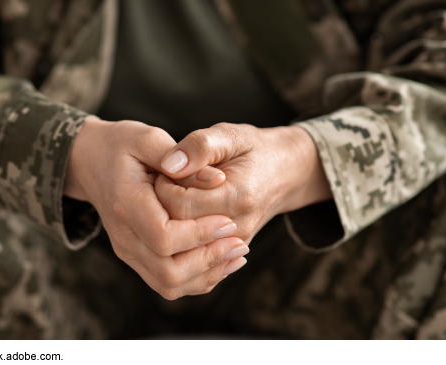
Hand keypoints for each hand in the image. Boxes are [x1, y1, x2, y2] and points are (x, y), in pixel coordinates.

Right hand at [63, 117, 249, 299]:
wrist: (89, 162)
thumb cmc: (122, 145)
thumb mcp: (149, 138)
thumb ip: (184, 158)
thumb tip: (219, 179)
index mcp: (125, 203)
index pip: (163, 236)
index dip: (199, 234)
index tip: (227, 220)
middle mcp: (123, 235)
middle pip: (167, 270)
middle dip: (208, 260)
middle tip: (240, 242)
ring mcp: (128, 251)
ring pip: (168, 284)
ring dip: (207, 274)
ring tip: (237, 253)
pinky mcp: (136, 257)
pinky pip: (167, 283)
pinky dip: (197, 278)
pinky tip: (222, 260)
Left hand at [156, 123, 331, 243]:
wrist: (284, 173)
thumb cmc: (252, 150)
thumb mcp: (230, 135)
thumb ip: (200, 146)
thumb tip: (170, 165)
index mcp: (238, 196)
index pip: (180, 204)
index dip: (163, 186)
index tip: (165, 170)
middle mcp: (238, 227)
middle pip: (178, 231)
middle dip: (161, 207)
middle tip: (164, 185)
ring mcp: (234, 245)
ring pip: (182, 250)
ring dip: (167, 226)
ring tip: (172, 199)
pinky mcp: (228, 254)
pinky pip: (192, 260)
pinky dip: (177, 242)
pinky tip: (178, 217)